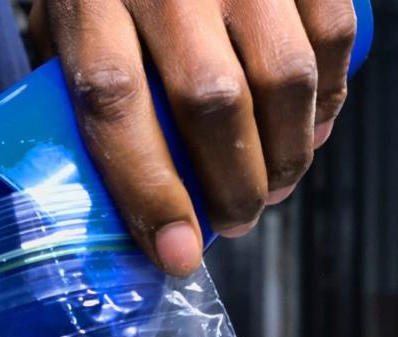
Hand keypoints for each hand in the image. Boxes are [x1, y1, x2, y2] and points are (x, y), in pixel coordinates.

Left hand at [29, 0, 355, 273]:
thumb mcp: (67, 12)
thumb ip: (88, 80)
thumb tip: (125, 191)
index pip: (116, 104)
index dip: (150, 191)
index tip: (177, 253)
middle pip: (212, 103)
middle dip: (233, 186)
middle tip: (236, 221)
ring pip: (283, 78)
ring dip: (287, 154)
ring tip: (275, 187)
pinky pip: (330, 35)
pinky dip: (329, 99)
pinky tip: (311, 130)